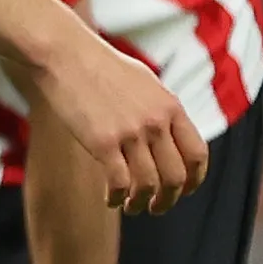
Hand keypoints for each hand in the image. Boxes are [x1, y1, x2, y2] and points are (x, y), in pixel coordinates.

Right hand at [26, 37, 203, 215]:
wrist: (65, 56)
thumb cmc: (100, 66)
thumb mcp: (144, 82)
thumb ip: (160, 109)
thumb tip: (169, 132)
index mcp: (170, 106)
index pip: (197, 154)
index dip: (193, 180)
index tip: (183, 191)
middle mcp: (156, 122)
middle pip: (176, 177)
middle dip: (168, 200)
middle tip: (156, 207)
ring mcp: (131, 133)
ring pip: (149, 185)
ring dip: (141, 203)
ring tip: (131, 207)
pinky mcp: (103, 142)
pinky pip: (119, 184)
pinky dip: (118, 198)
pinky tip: (111, 199)